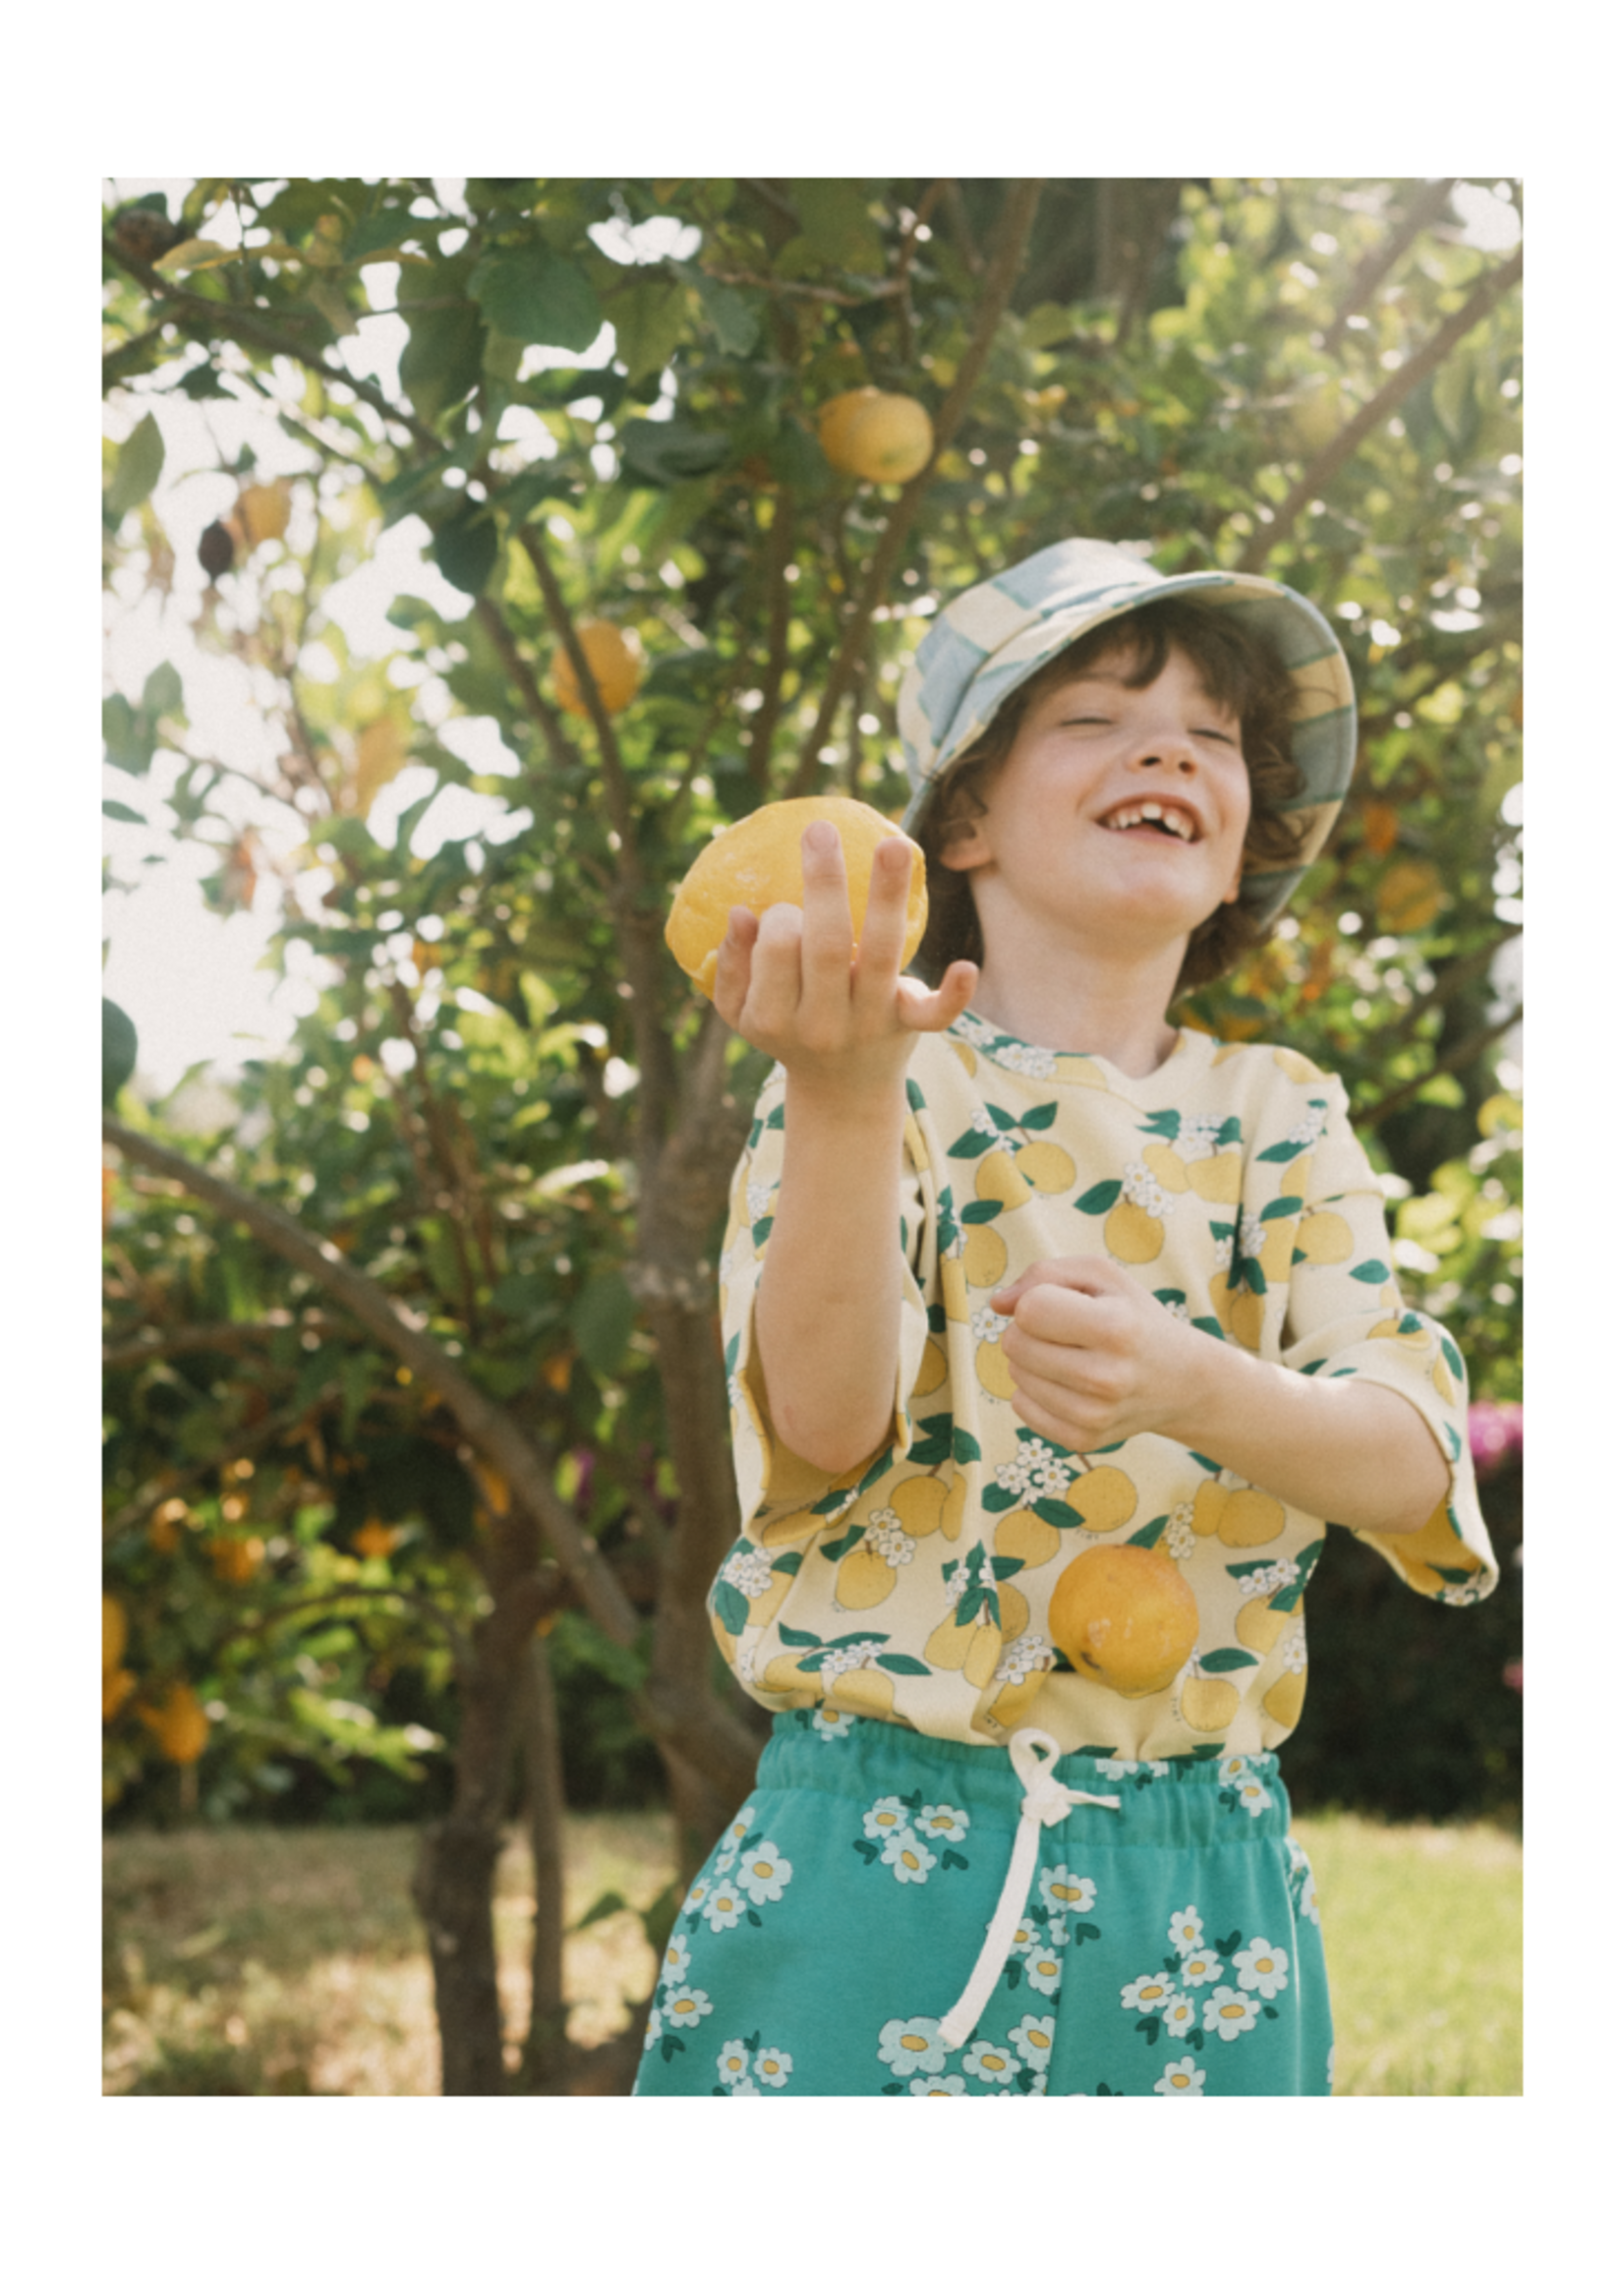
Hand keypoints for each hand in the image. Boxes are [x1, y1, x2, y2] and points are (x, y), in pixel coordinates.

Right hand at [713, 820, 975, 1099]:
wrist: (842, 1092)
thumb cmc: (787, 1031)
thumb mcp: (743, 1012)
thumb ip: (733, 965)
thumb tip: (741, 913)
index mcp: (774, 1017)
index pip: (777, 949)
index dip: (780, 918)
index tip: (785, 910)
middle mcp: (823, 1024)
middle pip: (826, 945)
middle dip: (824, 884)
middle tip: (819, 830)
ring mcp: (870, 1024)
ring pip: (881, 954)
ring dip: (888, 896)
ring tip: (892, 843)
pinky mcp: (910, 1025)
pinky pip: (935, 1014)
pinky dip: (953, 994)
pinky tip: (965, 966)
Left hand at [990, 1255, 1215, 1451]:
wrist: (1180, 1380)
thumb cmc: (1133, 1317)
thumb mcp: (1101, 1276)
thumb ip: (1043, 1274)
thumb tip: (998, 1305)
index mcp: (1116, 1328)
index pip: (1030, 1310)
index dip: (1038, 1300)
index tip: (1064, 1305)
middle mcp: (1106, 1377)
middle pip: (1015, 1344)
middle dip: (1030, 1330)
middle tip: (1067, 1332)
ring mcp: (1095, 1415)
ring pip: (1015, 1375)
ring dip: (1032, 1360)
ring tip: (1072, 1356)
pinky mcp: (1083, 1439)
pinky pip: (1021, 1407)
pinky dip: (1034, 1391)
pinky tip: (1067, 1384)